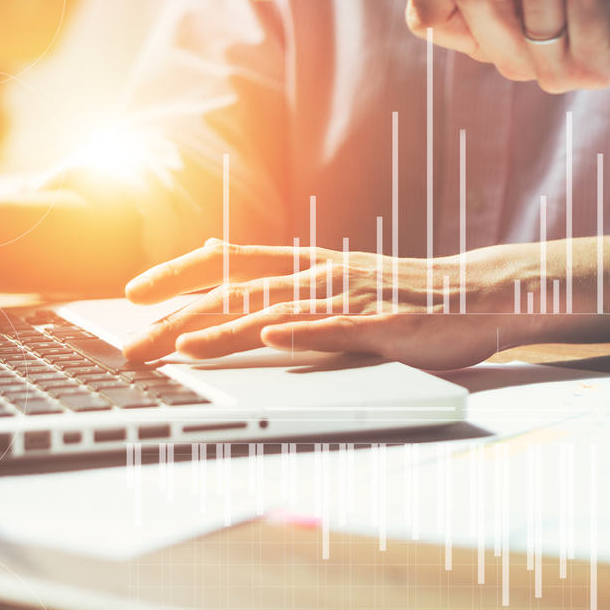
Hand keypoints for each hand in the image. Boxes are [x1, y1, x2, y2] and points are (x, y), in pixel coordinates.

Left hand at [120, 239, 524, 368]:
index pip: (229, 261)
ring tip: (179, 348)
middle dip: (179, 317)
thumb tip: (228, 283)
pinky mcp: (383, 322)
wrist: (476, 292)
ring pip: (277, 309)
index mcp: (307, 264)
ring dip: (223, 330)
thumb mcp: (337, 283)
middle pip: (239, 289)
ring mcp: (351, 295)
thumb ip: (289, 286)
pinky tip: (271, 339)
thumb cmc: (404, 295)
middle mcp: (320, 273)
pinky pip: (337, 326)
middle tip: (133, 344)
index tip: (132, 294)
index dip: (177, 274)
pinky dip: (301, 332)